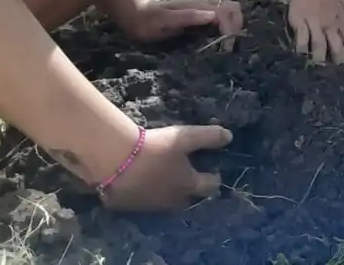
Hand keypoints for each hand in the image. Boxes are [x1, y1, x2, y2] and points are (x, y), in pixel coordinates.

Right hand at [98, 124, 231, 211]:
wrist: (114, 161)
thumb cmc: (155, 148)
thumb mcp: (185, 137)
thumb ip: (209, 137)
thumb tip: (229, 137)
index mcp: (188, 185)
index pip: (210, 186)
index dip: (214, 178)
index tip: (214, 170)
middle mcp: (171, 200)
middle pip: (188, 198)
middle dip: (193, 189)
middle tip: (190, 175)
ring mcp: (150, 205)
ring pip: (166, 201)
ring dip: (170, 191)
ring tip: (168, 176)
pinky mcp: (129, 206)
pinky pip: (145, 201)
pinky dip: (149, 192)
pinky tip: (144, 180)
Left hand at [121, 0, 243, 48]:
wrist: (137, 16)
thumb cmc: (150, 21)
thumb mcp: (165, 20)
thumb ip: (188, 16)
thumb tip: (213, 15)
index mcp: (199, 6)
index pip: (227, 11)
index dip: (231, 27)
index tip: (225, 47)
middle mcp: (204, 6)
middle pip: (233, 9)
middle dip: (237, 26)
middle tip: (228, 47)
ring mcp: (203, 11)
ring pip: (229, 13)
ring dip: (234, 27)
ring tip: (226, 46)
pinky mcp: (201, 18)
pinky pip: (221, 19)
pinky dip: (227, 29)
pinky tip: (219, 43)